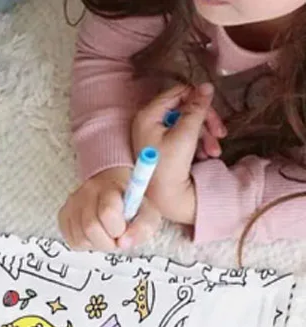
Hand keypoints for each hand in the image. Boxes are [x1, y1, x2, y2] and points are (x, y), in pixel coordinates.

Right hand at [59, 166, 161, 250]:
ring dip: (96, 244)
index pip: (107, 213)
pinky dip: (85, 244)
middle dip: (107, 241)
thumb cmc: (131, 204)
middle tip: (116, 237)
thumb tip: (124, 243)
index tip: (123, 229)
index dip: (117, 230)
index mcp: (110, 188)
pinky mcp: (63, 215)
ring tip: (106, 235)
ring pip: (80, 238)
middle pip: (91, 228)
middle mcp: (87, 192)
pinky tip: (94, 236)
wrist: (114, 189)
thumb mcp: (148, 212)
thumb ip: (143, 227)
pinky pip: (71, 241)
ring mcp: (72, 204)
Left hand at [132, 83, 220, 224]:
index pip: (178, 93)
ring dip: (205, 135)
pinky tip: (206, 155)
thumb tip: (206, 85)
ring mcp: (154, 135)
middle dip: (205, 122)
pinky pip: (183, 136)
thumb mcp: (186, 133)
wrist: (164, 197)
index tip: (214, 112)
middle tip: (220, 133)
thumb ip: (197, 108)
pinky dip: (197, 143)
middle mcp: (148, 122)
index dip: (198, 99)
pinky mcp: (162, 146)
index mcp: (148, 115)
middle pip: (184, 109)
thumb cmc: (171, 165)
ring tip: (214, 152)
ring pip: (186, 124)